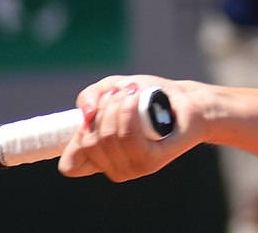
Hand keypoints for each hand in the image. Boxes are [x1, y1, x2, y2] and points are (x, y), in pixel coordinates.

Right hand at [58, 74, 201, 181]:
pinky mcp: (152, 161)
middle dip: (103, 108)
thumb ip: (89, 97)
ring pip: (107, 138)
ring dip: (116, 106)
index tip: (94, 115)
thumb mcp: (112, 89)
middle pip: (89, 143)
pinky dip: (129, 113)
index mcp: (101, 159)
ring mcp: (133, 168)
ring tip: (133, 92)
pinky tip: (137, 99)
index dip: (77, 137)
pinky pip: (128, 138)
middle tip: (123, 92)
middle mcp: (114, 168)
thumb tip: (87, 114)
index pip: (70, 166)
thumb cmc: (149, 97)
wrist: (188, 100)